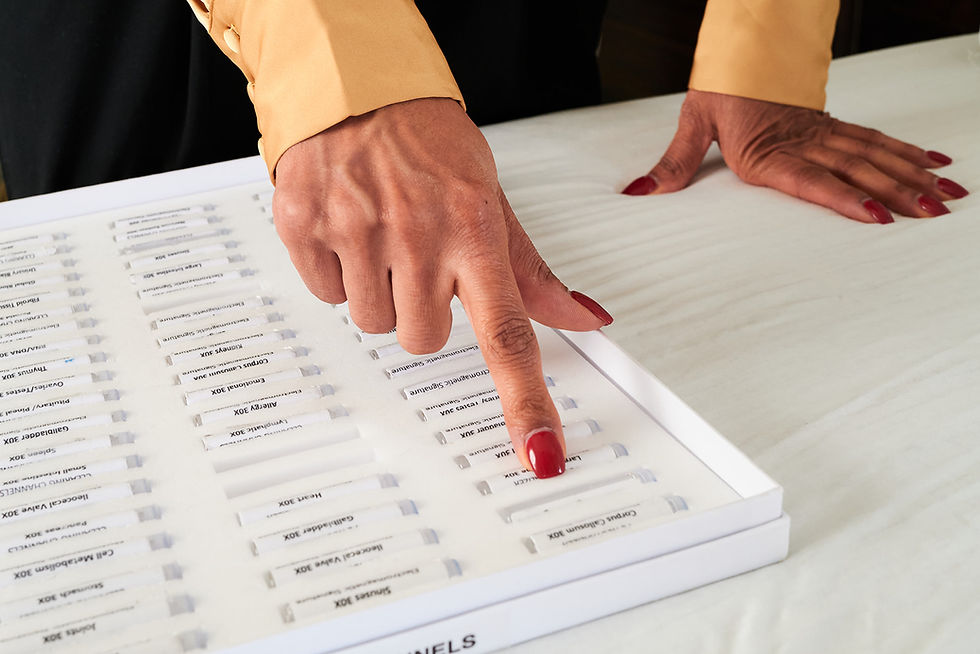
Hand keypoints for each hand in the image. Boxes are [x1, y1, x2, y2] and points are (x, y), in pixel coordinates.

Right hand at [273, 98, 612, 477]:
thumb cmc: (430, 144)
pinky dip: (338, 273)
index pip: (508, 333)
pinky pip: (327, 295)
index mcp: (474, 230)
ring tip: (383, 236)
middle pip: (423, 340)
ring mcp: (356, 231)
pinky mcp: (305, 227)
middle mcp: (417, 235)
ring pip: (372, 323)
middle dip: (422, 310)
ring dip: (380, 292)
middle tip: (420, 257)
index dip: (524, 401)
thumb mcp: (490, 199)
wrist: (355, 86)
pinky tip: (349, 229)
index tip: (540, 452)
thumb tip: (585, 318)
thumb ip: (531, 271)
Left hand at [623, 89, 967, 222]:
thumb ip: (675, 162)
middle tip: (932, 212)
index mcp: (770, 150)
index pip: (813, 178)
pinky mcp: (831, 126)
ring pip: (874, 155)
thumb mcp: (694, 120)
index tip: (876, 216)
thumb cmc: (721, 86)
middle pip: (858, 169)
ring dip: (911, 175)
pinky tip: (931, 163)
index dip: (844, 198)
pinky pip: (873, 139)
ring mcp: (823, 134)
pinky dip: (904, 152)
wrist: (741, 50)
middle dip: (898, 191)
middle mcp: (804, 143)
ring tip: (945, 196)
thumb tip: (642, 191)